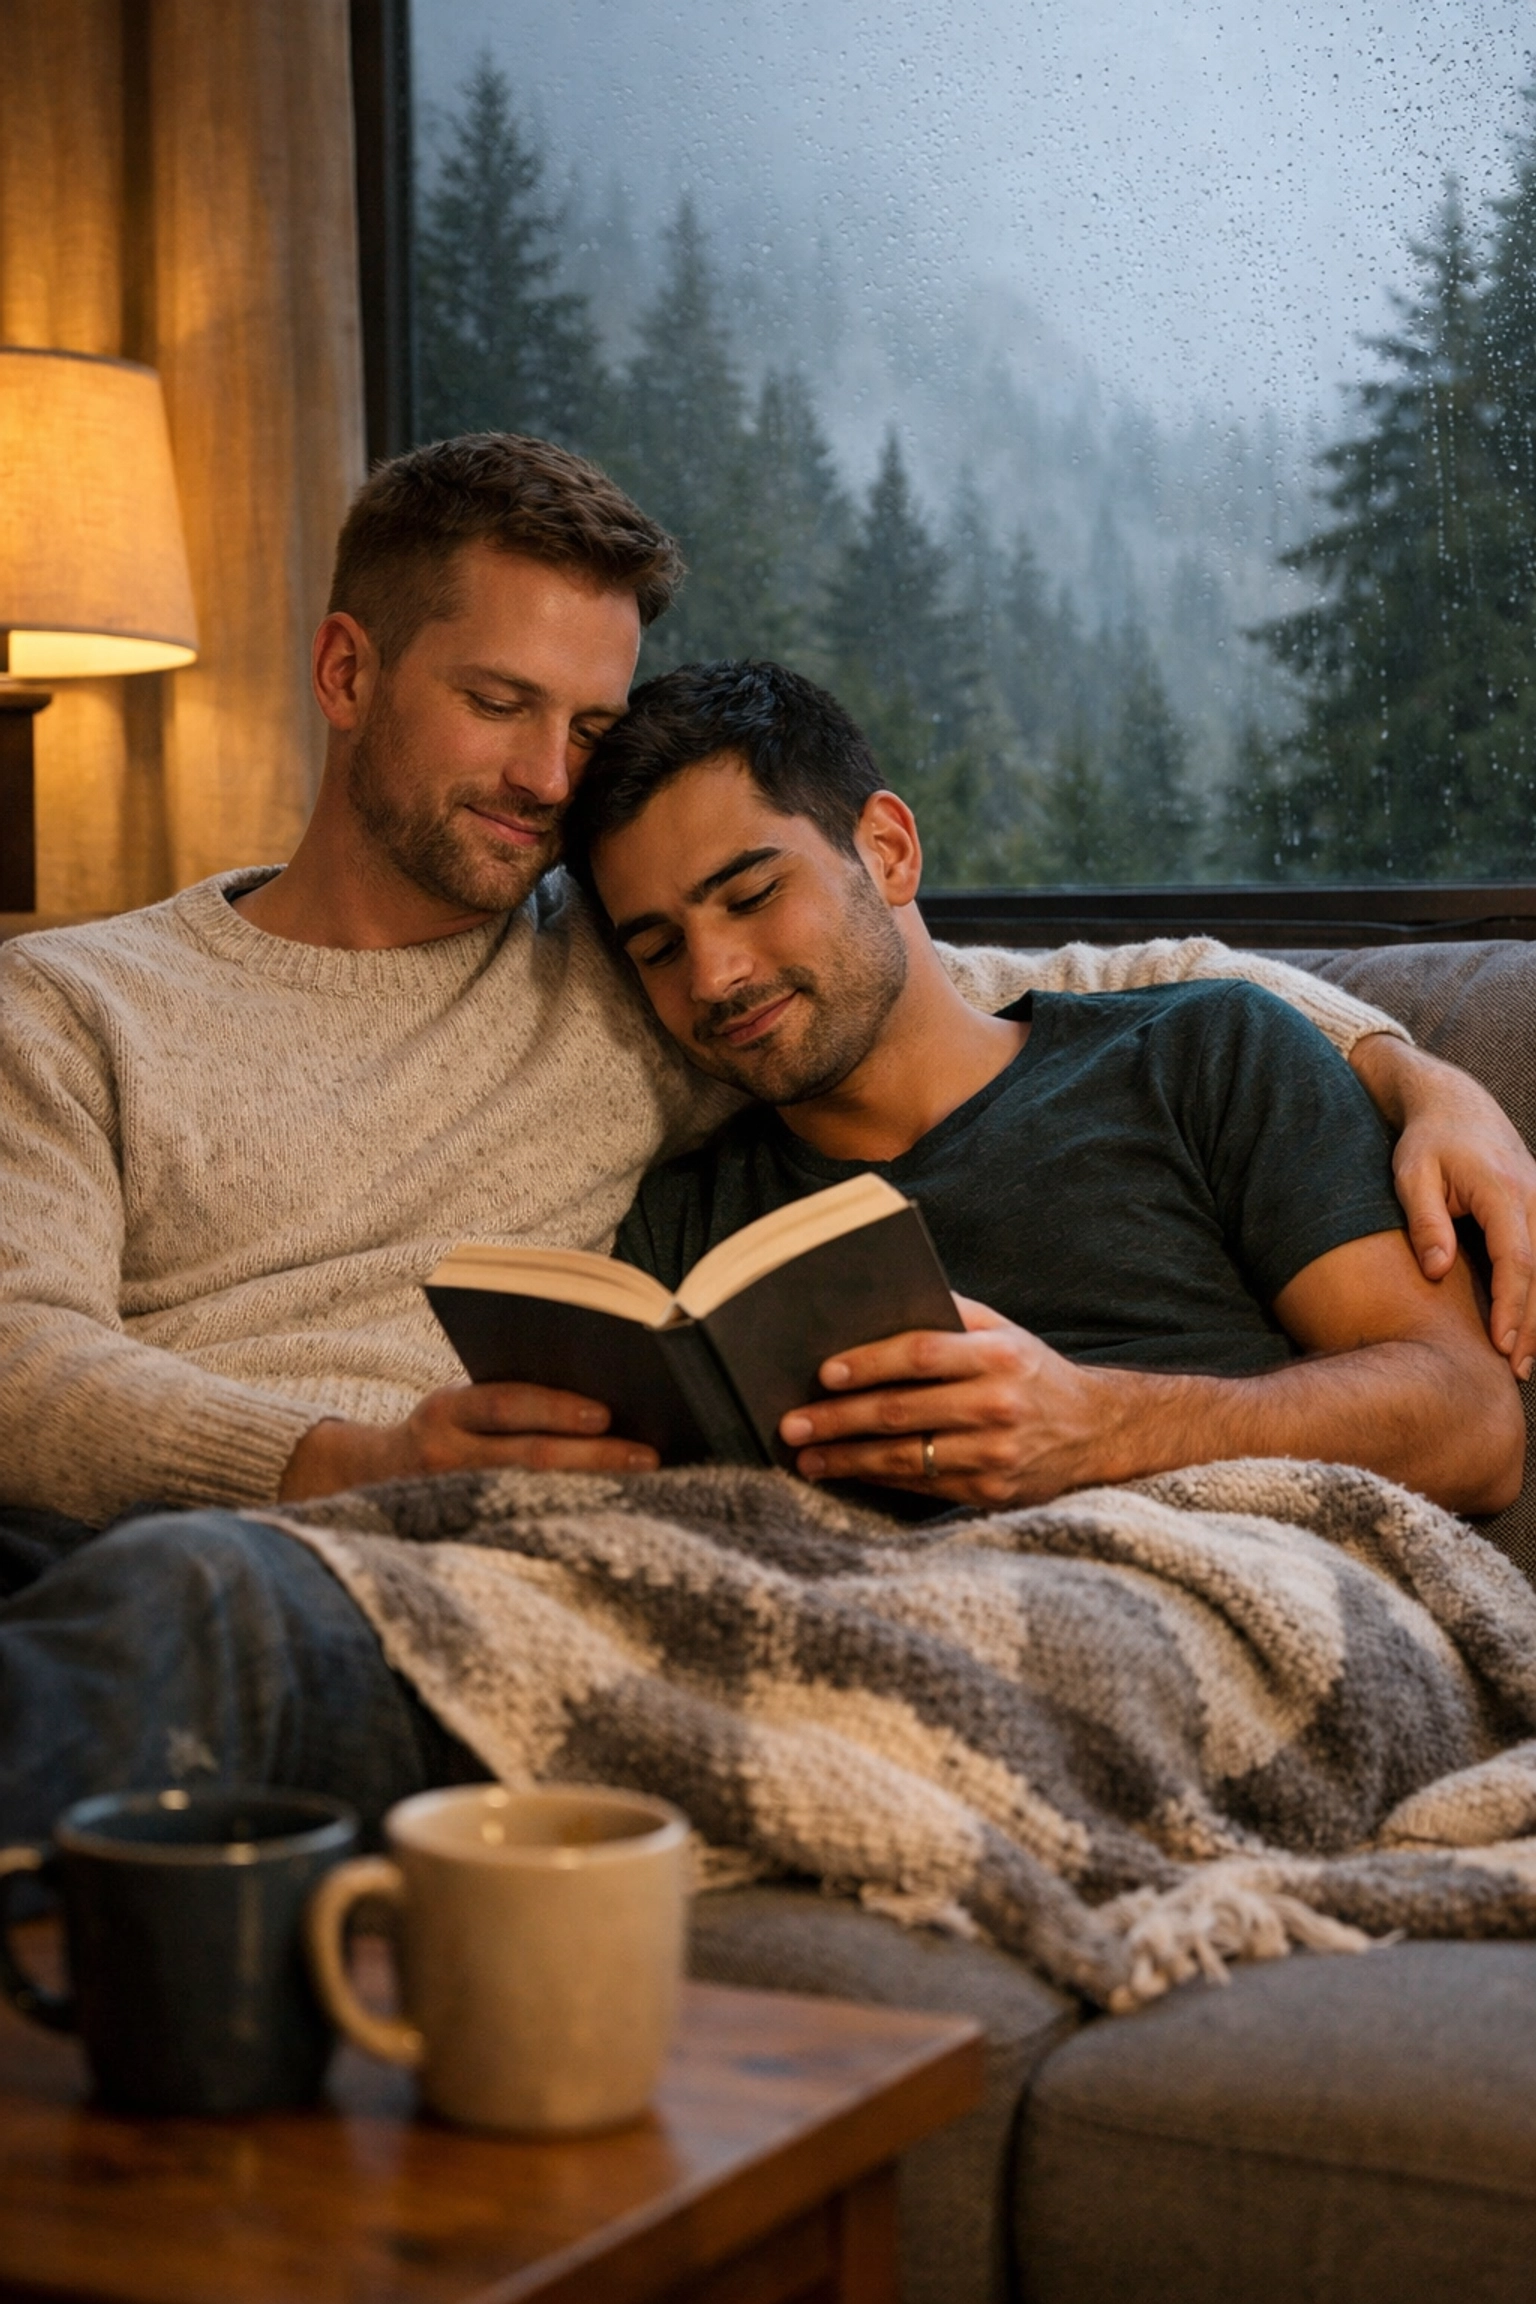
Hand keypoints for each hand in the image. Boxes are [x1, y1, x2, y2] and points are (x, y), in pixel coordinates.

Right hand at [278, 1380, 657, 1501]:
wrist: (361, 1480)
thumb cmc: (439, 1430)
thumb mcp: (456, 1402)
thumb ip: (504, 1400)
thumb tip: (598, 1397)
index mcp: (444, 1410)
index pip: (503, 1403)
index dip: (554, 1408)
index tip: (606, 1412)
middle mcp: (443, 1457)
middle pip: (528, 1459)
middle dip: (593, 1457)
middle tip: (648, 1457)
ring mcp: (452, 1503)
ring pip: (531, 1499)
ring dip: (590, 1492)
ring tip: (639, 1487)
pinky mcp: (460, 1536)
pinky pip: (521, 1528)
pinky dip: (567, 1520)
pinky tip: (606, 1517)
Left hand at [778, 1296, 1106, 1507]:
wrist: (1095, 1430)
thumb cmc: (1032, 1372)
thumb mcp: (1005, 1331)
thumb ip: (951, 1316)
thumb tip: (881, 1301)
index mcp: (1000, 1356)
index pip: (922, 1354)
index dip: (869, 1363)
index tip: (824, 1372)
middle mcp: (1000, 1405)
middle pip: (904, 1412)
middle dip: (840, 1419)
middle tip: (793, 1423)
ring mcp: (996, 1454)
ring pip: (906, 1458)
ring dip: (848, 1459)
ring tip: (807, 1457)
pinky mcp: (992, 1492)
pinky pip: (922, 1485)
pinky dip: (879, 1479)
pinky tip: (848, 1473)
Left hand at [1351, 1034, 1535, 1377]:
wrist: (1456, 1105)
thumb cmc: (1427, 1142)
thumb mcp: (1411, 1175)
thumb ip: (1425, 1222)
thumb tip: (1436, 1271)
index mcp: (1503, 1189)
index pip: (1516, 1257)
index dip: (1511, 1304)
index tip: (1501, 1342)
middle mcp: (1535, 1195)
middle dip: (1533, 1323)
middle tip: (1516, 1370)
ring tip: (1525, 1361)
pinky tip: (1534, 1328)